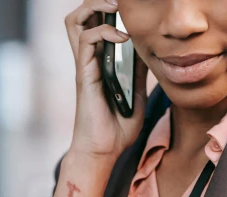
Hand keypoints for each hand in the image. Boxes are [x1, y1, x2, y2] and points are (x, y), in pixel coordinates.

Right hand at [65, 0, 147, 163]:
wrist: (104, 152)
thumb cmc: (117, 130)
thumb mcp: (137, 97)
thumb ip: (140, 75)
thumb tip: (149, 54)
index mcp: (100, 64)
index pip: (95, 25)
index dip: (107, 12)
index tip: (128, 10)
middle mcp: (89, 61)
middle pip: (80, 17)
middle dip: (96, 2)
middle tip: (117, 3)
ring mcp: (85, 66)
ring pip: (76, 21)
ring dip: (95, 7)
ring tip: (114, 7)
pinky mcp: (85, 74)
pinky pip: (87, 39)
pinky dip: (105, 31)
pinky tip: (122, 38)